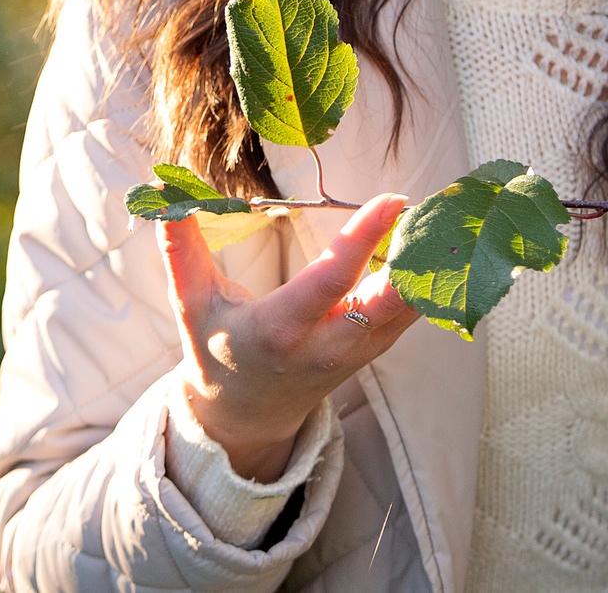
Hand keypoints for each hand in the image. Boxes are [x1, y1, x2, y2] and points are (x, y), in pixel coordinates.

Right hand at [160, 192, 421, 480]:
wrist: (244, 416)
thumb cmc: (215, 349)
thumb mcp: (191, 303)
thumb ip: (180, 247)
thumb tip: (162, 190)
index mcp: (279, 330)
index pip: (331, 281)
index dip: (364, 240)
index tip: (392, 200)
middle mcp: (325, 346)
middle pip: (387, 305)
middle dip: (418, 260)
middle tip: (437, 208)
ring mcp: (354, 354)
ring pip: (409, 311)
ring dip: (431, 266)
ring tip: (445, 213)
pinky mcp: (371, 351)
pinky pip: (410, 316)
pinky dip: (428, 280)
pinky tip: (436, 242)